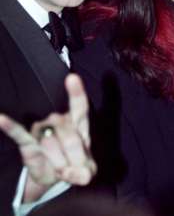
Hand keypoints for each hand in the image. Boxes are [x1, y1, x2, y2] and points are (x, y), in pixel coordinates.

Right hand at [0, 74, 96, 201]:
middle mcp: (59, 120)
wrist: (53, 176)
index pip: (79, 104)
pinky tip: (0, 118)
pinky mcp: (27, 141)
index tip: (72, 78)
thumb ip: (85, 170)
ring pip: (50, 141)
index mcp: (78, 122)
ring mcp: (42, 129)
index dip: (76, 92)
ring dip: (58, 162)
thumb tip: (79, 175)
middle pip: (69, 134)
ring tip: (61, 169)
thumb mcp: (85, 170)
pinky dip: (9, 126)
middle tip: (74, 168)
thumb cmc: (73, 163)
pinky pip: (18, 132)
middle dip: (74, 156)